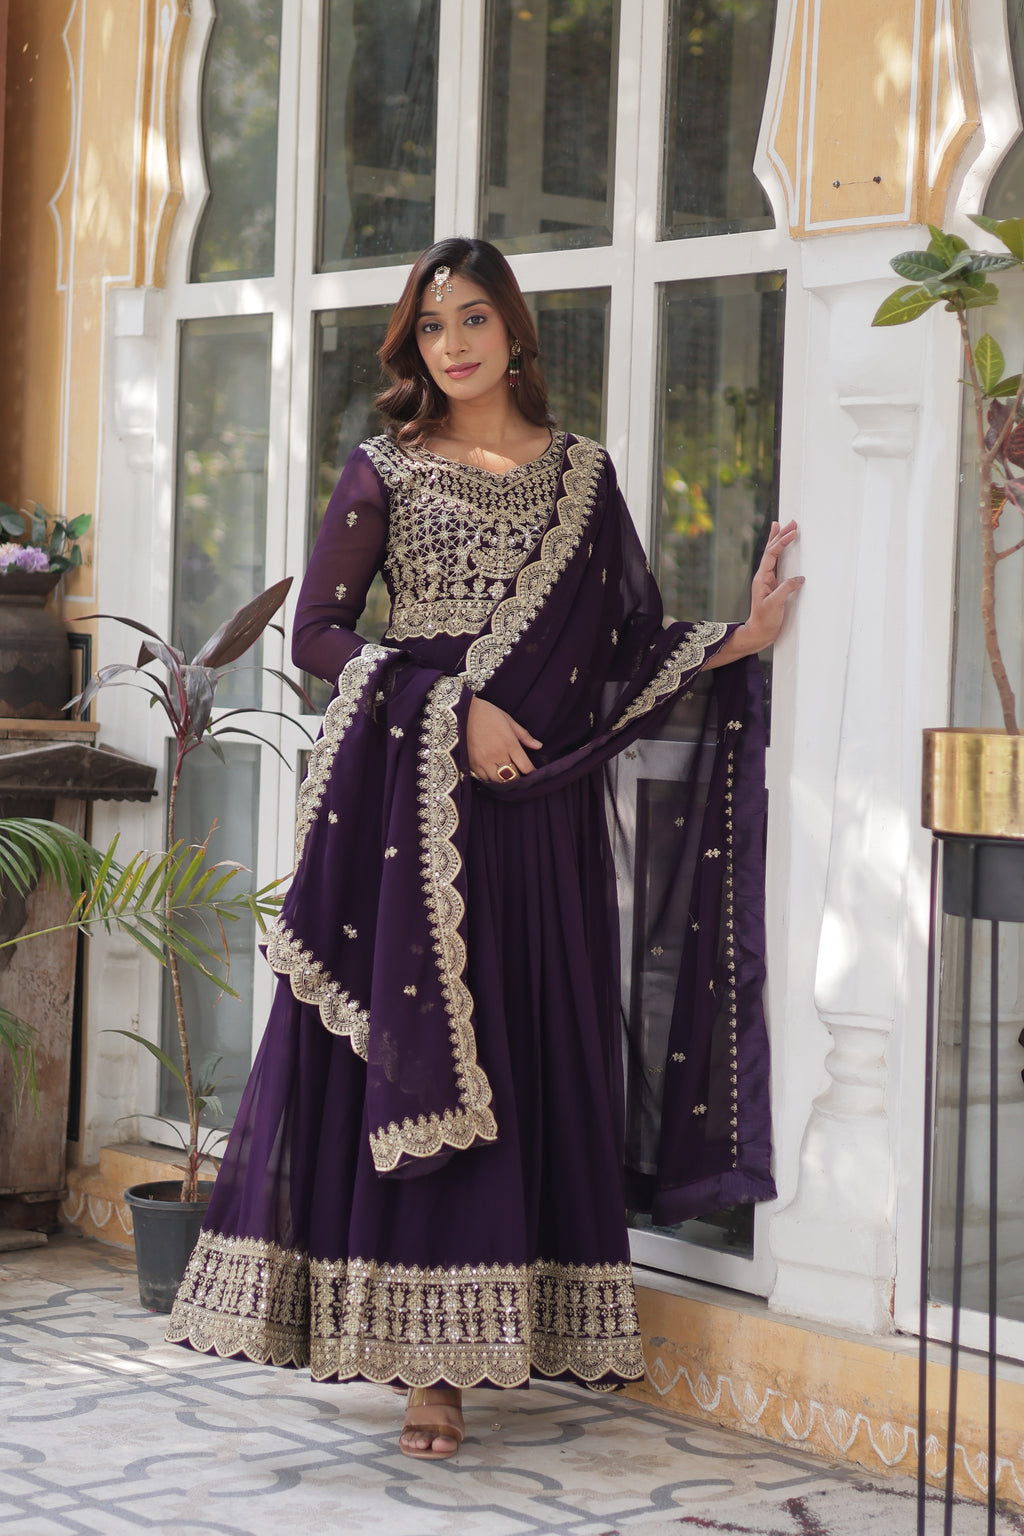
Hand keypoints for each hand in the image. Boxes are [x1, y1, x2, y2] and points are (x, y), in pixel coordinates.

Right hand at [467, 697, 541, 783]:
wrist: (460, 712)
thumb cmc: (486, 713)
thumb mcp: (508, 720)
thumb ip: (523, 735)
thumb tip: (538, 746)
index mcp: (509, 743)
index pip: (526, 767)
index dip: (531, 772)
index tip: (531, 771)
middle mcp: (498, 755)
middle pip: (514, 778)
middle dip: (518, 777)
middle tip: (518, 773)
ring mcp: (484, 762)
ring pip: (499, 782)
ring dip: (504, 780)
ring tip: (505, 774)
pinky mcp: (472, 765)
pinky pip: (485, 780)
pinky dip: (490, 779)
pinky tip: (492, 772)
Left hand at [707, 520, 803, 666]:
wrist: (759, 633)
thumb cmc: (764, 620)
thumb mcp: (775, 604)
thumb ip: (786, 589)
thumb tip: (799, 578)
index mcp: (761, 578)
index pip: (772, 555)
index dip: (781, 542)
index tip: (792, 532)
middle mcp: (763, 576)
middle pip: (771, 551)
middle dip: (780, 535)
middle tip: (790, 522)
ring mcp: (768, 580)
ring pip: (774, 556)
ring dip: (779, 541)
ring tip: (783, 527)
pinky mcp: (774, 586)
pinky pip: (778, 565)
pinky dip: (782, 554)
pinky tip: (784, 549)